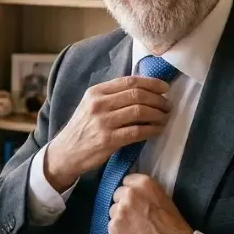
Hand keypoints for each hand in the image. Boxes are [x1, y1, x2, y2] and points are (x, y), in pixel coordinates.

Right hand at [43, 75, 171, 188]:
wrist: (66, 152)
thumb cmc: (83, 128)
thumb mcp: (90, 105)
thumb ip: (111, 96)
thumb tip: (142, 89)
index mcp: (96, 92)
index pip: (129, 81)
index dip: (151, 83)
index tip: (165, 88)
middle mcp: (99, 104)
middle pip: (137, 95)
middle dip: (158, 99)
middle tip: (167, 105)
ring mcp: (103, 122)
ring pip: (140, 111)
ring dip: (158, 114)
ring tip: (164, 117)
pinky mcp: (108, 140)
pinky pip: (137, 131)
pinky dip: (152, 129)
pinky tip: (157, 130)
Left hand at [108, 174, 192, 233]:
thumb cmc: (173, 225)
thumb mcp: (163, 198)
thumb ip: (145, 191)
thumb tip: (132, 190)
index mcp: (143, 183)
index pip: (126, 180)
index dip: (131, 191)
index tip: (136, 199)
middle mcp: (129, 194)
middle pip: (117, 194)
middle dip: (123, 203)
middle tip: (135, 214)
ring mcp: (119, 210)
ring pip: (113, 210)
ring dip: (120, 217)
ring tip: (133, 227)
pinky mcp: (113, 227)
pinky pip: (111, 225)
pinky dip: (118, 231)